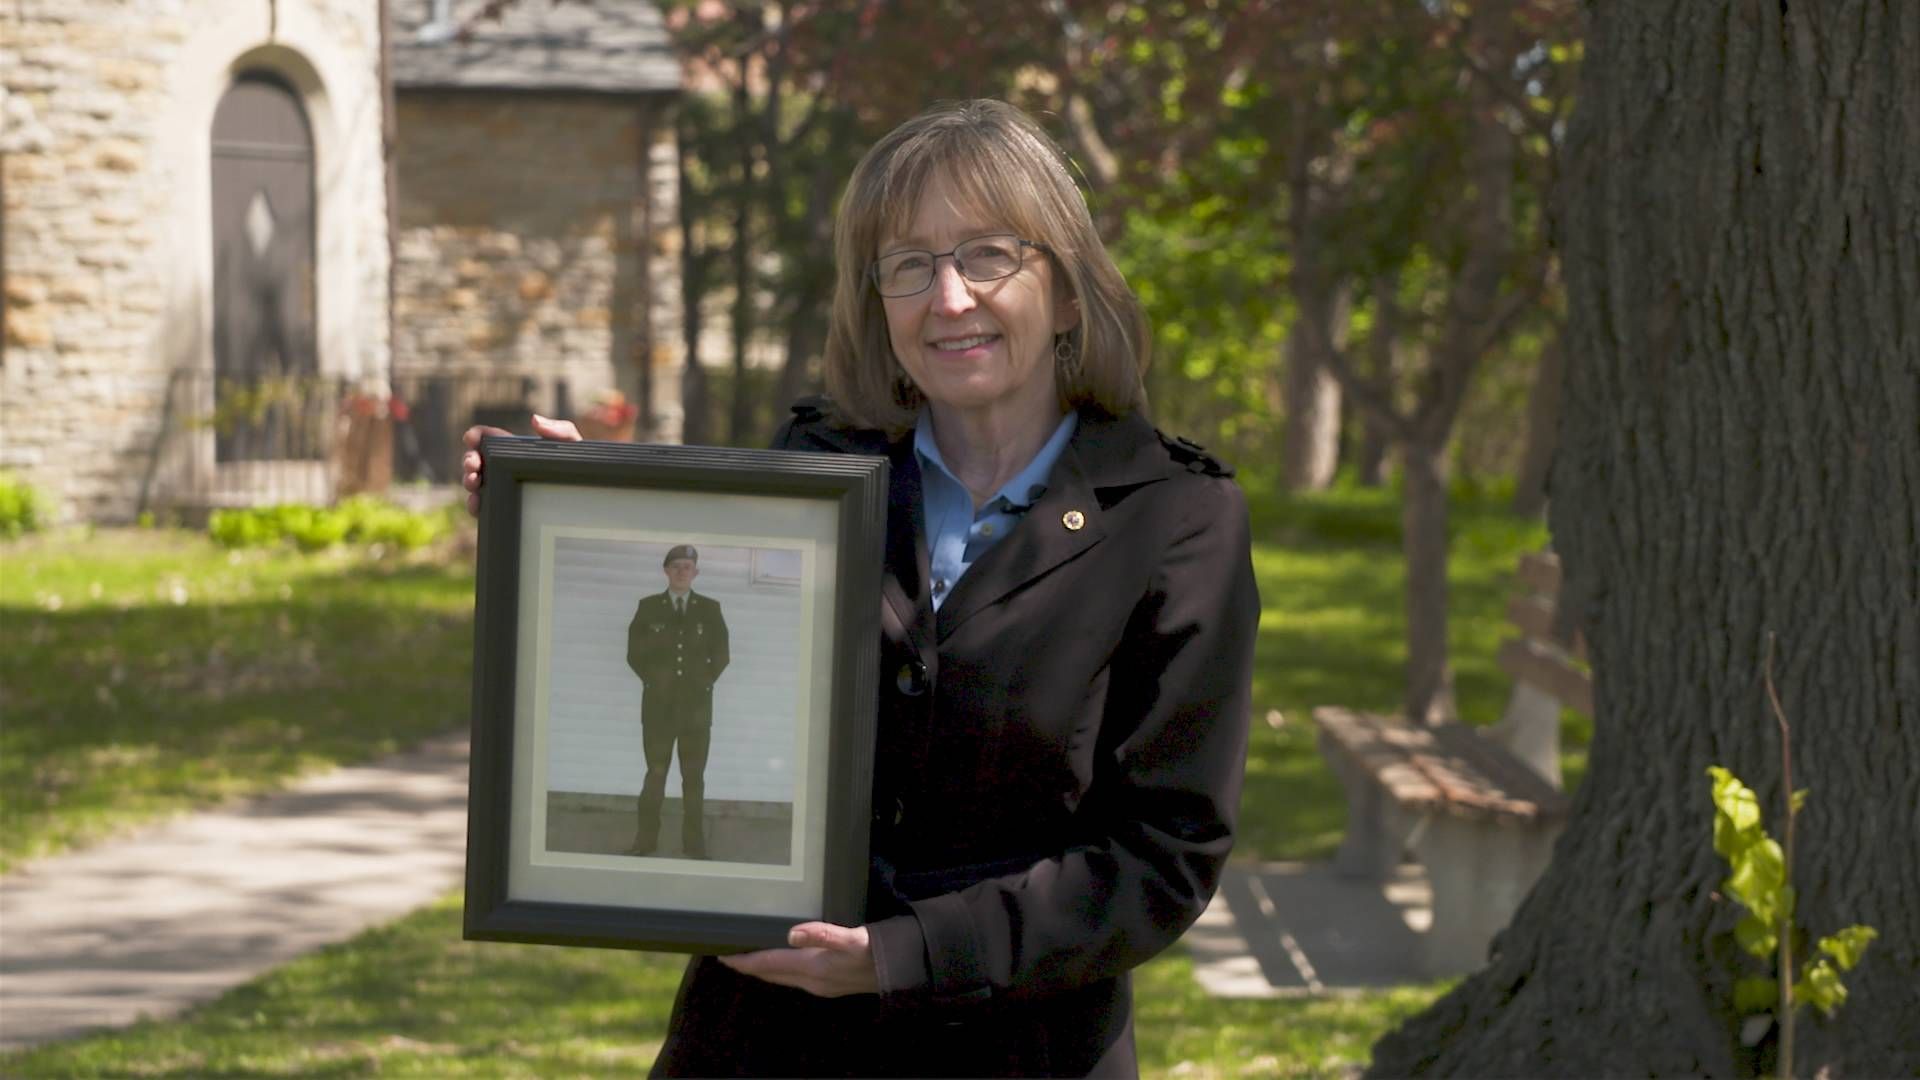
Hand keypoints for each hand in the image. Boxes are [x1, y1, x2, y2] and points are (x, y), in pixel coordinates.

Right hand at [460, 413, 581, 517]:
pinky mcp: (502, 510)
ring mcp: (500, 490)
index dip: (476, 436)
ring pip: (475, 485)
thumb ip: (561, 430)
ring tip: (474, 482)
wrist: (588, 502)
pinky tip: (477, 502)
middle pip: (476, 462)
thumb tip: (534, 420)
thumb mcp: (573, 449)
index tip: (471, 438)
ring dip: (468, 481)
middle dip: (469, 460)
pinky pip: (483, 509)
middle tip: (473, 464)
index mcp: (514, 450)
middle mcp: (502, 469)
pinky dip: (474, 505)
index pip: (488, 439)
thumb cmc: (579, 471)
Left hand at [717, 922, 877, 997]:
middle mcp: (812, 981)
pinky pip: (795, 978)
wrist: (903, 970)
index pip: (769, 965)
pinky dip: (781, 970)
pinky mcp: (830, 984)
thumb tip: (791, 933)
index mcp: (812, 968)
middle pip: (772, 974)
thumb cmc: (876, 952)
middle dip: (751, 966)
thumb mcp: (852, 939)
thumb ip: (822, 934)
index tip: (723, 955)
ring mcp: (821, 985)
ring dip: (765, 969)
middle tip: (730, 954)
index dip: (746, 961)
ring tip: (750, 957)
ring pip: (783, 978)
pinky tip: (784, 961)